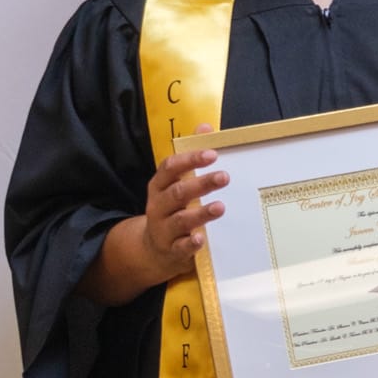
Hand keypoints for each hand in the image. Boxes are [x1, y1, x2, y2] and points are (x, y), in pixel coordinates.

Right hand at [77, 128, 228, 304]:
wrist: (153, 250)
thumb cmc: (172, 209)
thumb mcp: (176, 183)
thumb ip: (191, 156)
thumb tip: (205, 126)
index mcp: (159, 185)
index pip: (170, 168)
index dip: (189, 160)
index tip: (212, 154)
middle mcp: (158, 205)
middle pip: (178, 192)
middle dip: (200, 184)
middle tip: (224, 177)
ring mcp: (163, 229)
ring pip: (180, 219)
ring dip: (200, 213)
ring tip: (220, 207)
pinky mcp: (171, 250)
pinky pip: (180, 247)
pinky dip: (190, 244)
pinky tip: (201, 239)